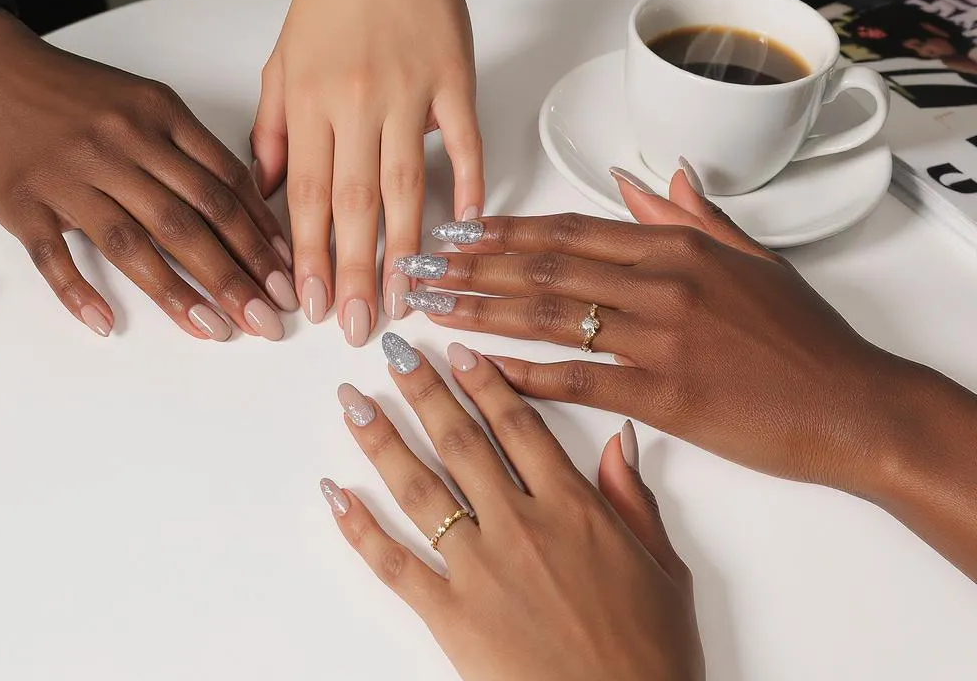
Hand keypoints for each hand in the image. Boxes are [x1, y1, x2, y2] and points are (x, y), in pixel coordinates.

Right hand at [0, 10, 296, 340]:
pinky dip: (79, 291)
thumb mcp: (142, 99)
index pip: (223, 183)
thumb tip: (249, 200)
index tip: (287, 276)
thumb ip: (191, 147)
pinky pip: (53, 255)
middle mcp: (119, 145)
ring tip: (218, 331)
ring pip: (133, 242)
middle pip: (190, 219)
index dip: (259, 234)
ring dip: (179, 293)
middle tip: (270, 319)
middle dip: (237, 275)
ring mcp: (69, 175)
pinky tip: (106, 323)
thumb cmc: (72, 93)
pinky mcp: (22, 202)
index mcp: (156, 116)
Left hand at [253, 0, 482, 344]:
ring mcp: (410, 92)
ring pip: (406, 186)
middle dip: (353, 273)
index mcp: (309, 102)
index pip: (305, 195)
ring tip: (404, 300)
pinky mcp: (455, 80)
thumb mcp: (280, 64)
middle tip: (357, 327)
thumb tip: (267, 197)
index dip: (307, 257)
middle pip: (353, 204)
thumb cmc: (328, 1)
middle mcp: (356, 102)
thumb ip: (271, 132)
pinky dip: (470, 185)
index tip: (309, 306)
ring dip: (403, 250)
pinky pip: (465, 142)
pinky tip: (467, 228)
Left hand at [320, 335, 703, 680]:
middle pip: (461, 442)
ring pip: (420, 489)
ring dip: (381, 440)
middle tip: (395, 351)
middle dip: (423, 391)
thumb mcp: (665, 569)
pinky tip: (336, 494)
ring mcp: (480, 570)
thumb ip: (634, 499)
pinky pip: (394, 564)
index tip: (457, 352)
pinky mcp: (451, 616)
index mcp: (576, 510)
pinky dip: (359, 529)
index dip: (484, 382)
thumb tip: (620, 438)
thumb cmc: (652, 656)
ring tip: (352, 403)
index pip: (519, 426)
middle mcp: (521, 527)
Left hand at [391, 163, 918, 493]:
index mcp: (676, 248)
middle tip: (419, 263)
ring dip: (479, 309)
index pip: (569, 231)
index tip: (456, 229)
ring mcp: (658, 338)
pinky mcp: (662, 395)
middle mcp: (660, 284)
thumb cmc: (803, 339)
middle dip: (472, 264)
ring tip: (429, 305)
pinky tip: (477, 367)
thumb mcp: (751, 259)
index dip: (504, 229)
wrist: (853, 405)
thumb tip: (648, 180)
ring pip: (547, 315)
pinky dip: (521, 372)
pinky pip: (575, 377)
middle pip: (543, 266)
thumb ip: (693, 218)